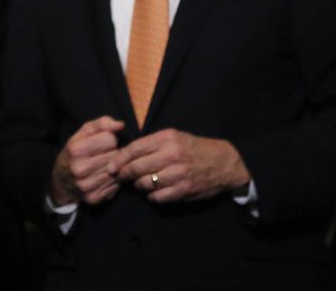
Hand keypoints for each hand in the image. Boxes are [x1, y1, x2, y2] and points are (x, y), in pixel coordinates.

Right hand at [49, 116, 124, 206]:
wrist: (60, 181)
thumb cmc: (74, 152)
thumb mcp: (82, 133)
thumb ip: (101, 124)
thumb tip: (120, 125)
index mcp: (76, 150)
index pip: (110, 139)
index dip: (108, 139)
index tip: (102, 143)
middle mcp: (80, 169)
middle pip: (115, 156)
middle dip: (113, 153)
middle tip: (103, 155)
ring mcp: (87, 185)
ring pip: (118, 172)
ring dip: (114, 168)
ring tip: (103, 166)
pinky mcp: (93, 198)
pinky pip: (116, 186)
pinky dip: (113, 181)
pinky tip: (103, 177)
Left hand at [116, 128, 250, 202]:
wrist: (224, 163)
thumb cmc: (194, 148)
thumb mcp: (174, 137)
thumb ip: (151, 144)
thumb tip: (125, 155)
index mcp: (167, 139)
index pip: (134, 149)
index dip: (119, 159)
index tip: (110, 166)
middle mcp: (172, 156)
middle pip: (136, 168)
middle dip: (123, 174)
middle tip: (119, 178)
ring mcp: (178, 174)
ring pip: (145, 184)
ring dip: (138, 186)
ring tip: (139, 183)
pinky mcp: (184, 190)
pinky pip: (157, 197)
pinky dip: (152, 196)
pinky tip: (154, 191)